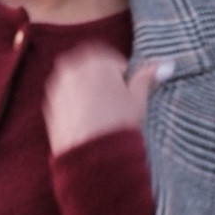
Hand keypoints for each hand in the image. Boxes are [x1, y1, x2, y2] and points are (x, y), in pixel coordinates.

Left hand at [42, 47, 172, 156]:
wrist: (90, 155)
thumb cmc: (117, 124)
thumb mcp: (138, 99)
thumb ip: (147, 77)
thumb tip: (165, 64)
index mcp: (97, 59)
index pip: (115, 62)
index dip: (123, 79)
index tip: (127, 96)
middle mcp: (73, 66)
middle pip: (94, 70)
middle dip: (104, 82)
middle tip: (115, 104)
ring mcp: (58, 84)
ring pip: (79, 83)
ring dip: (89, 93)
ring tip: (102, 115)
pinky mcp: (49, 103)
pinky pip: (67, 98)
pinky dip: (76, 105)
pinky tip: (88, 122)